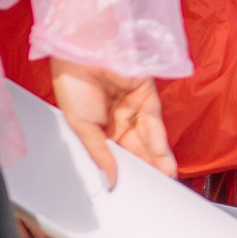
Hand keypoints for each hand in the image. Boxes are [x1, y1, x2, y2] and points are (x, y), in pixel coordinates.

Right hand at [49, 60, 176, 186]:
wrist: (78, 50)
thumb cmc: (70, 83)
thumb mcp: (80, 127)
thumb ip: (99, 154)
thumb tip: (110, 179)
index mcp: (100, 125)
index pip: (119, 151)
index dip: (129, 168)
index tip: (138, 187)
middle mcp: (119, 115)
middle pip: (138, 145)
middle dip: (149, 164)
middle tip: (159, 185)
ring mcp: (133, 103)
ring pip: (149, 134)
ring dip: (158, 155)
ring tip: (165, 174)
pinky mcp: (145, 91)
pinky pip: (154, 118)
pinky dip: (157, 136)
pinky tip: (160, 153)